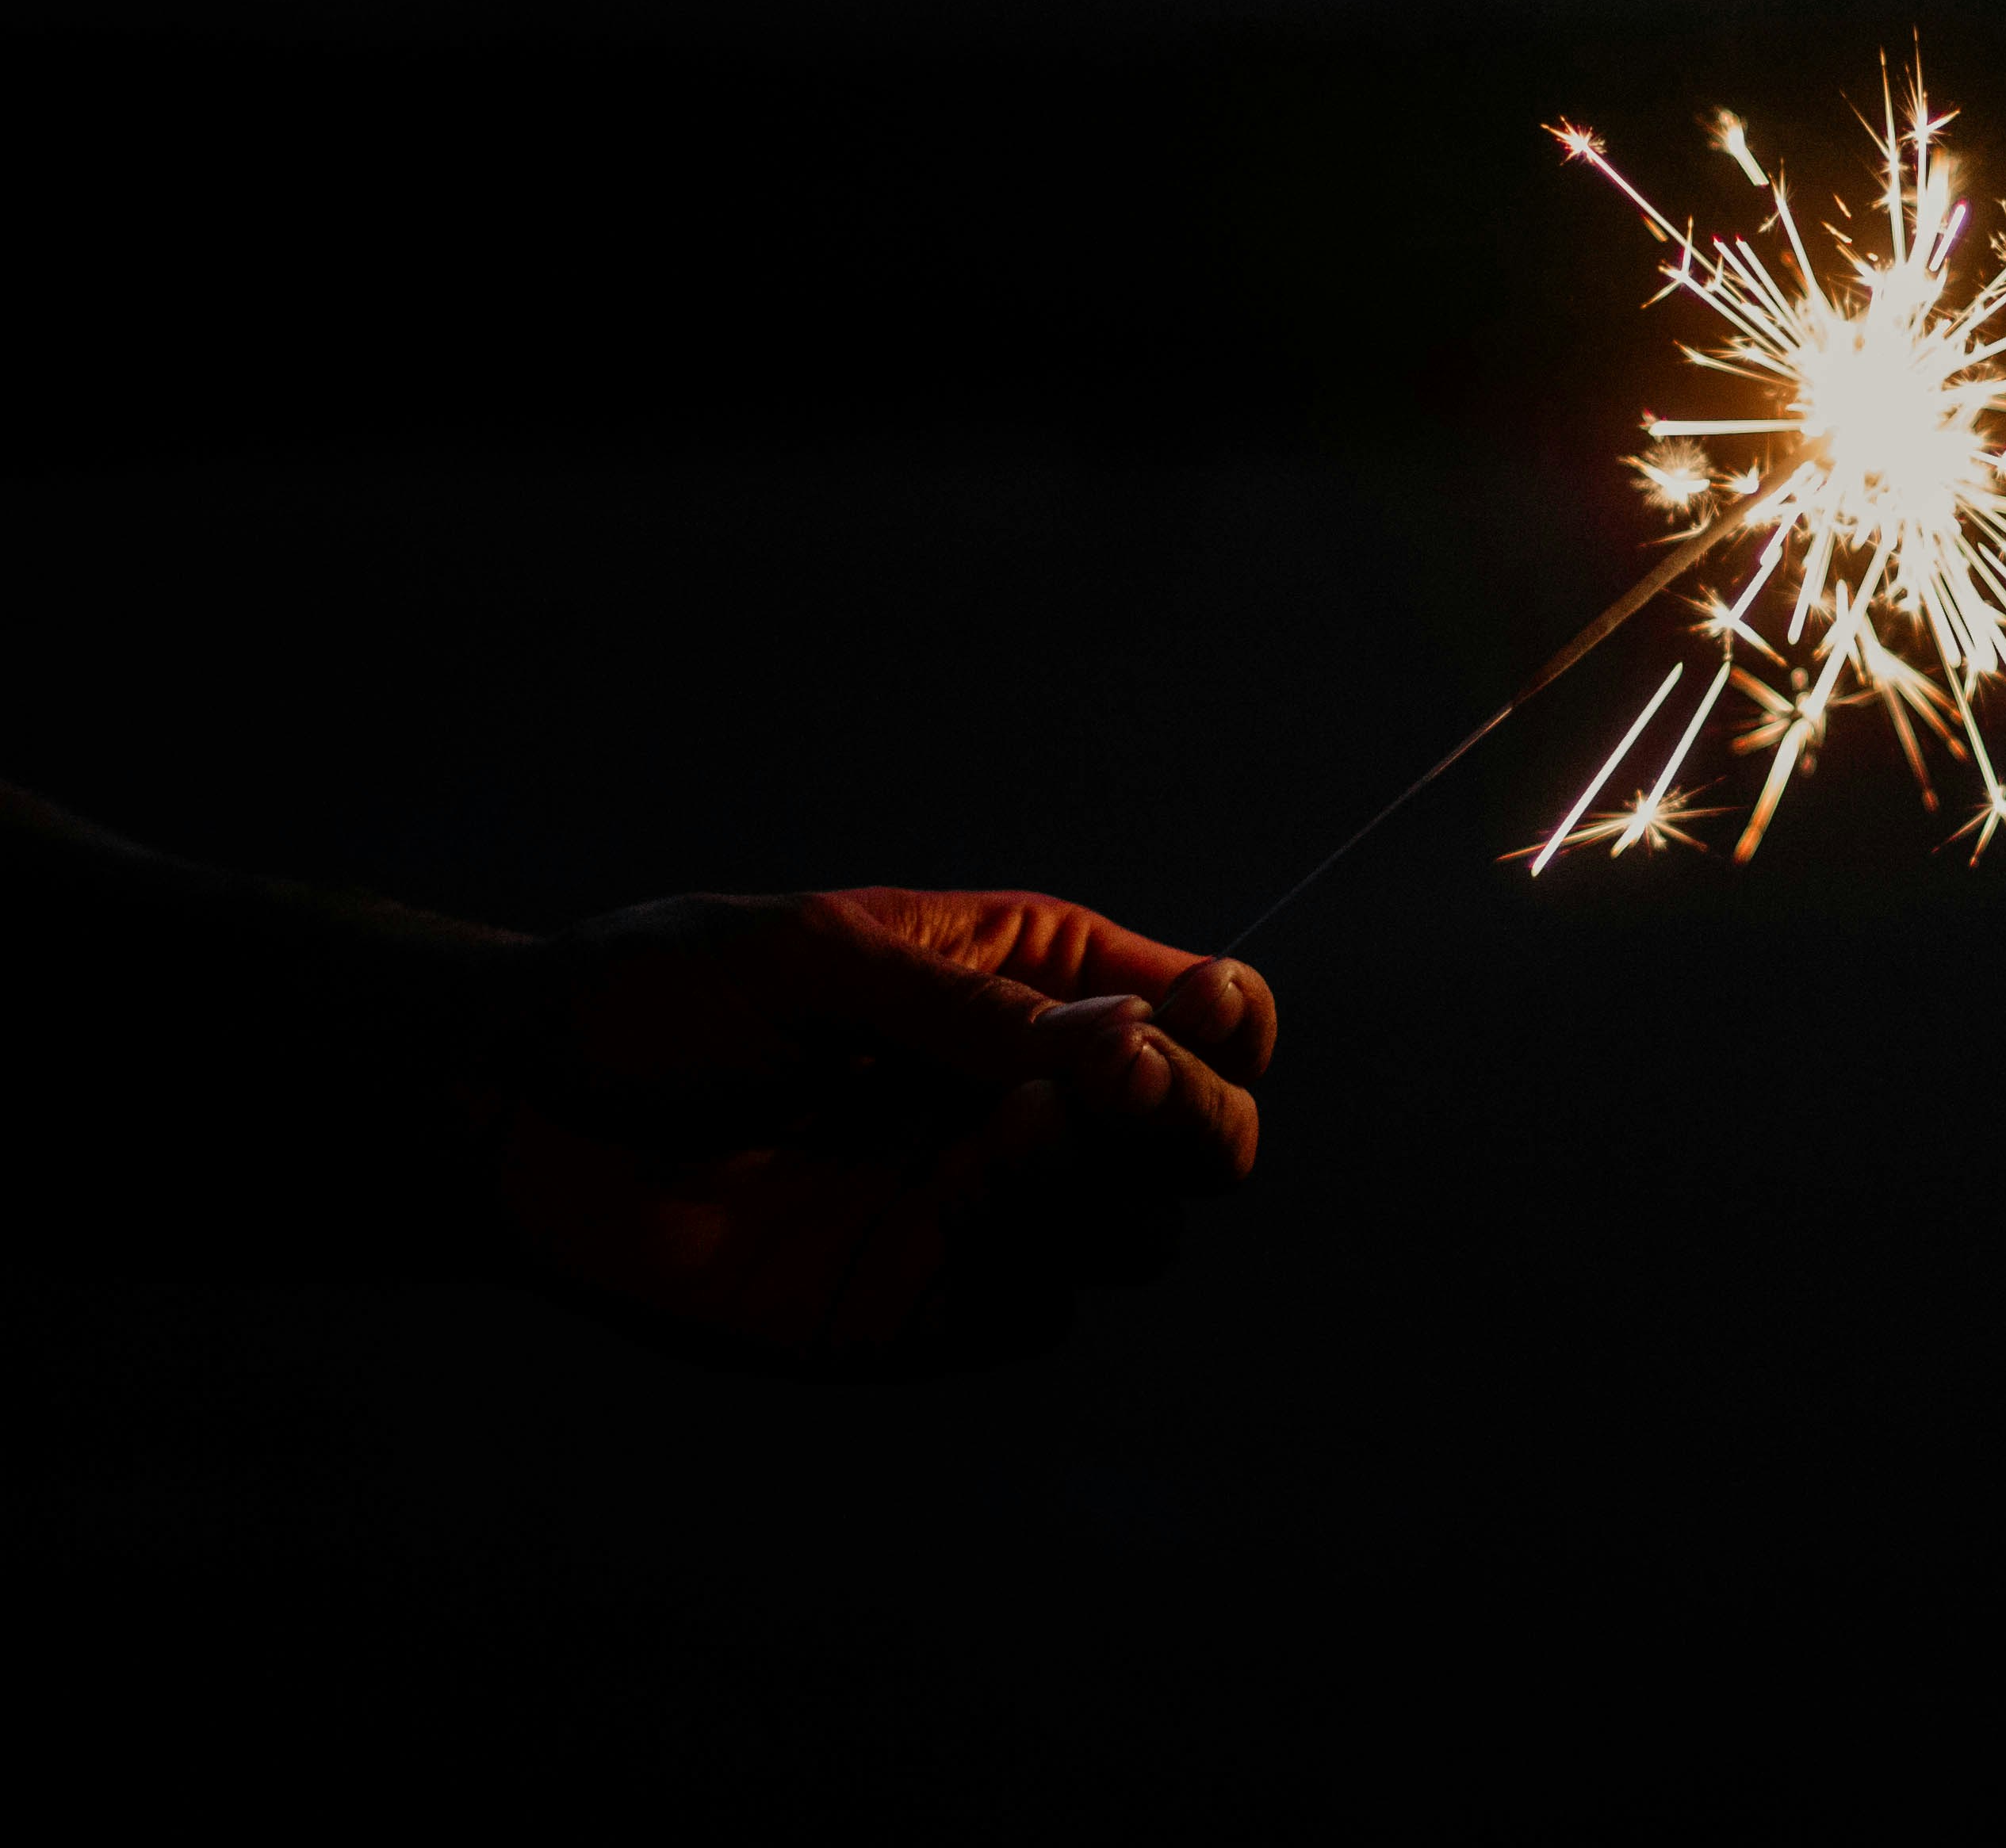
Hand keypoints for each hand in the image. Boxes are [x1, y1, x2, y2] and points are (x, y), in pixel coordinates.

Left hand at [497, 886, 1276, 1366]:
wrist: (515, 1119)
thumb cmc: (661, 1002)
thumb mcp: (822, 958)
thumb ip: (977, 1012)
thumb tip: (1134, 1049)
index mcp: (1032, 987)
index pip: (1205, 1015)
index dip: (1230, 1024)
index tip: (1195, 1017)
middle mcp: (1032, 1102)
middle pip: (1207, 1134)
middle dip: (1195, 1118)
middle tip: (1118, 1094)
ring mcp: (988, 1211)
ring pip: (1142, 1232)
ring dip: (1106, 1189)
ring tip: (1011, 1140)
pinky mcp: (929, 1307)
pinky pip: (1041, 1308)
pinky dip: (1026, 1263)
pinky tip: (950, 1212)